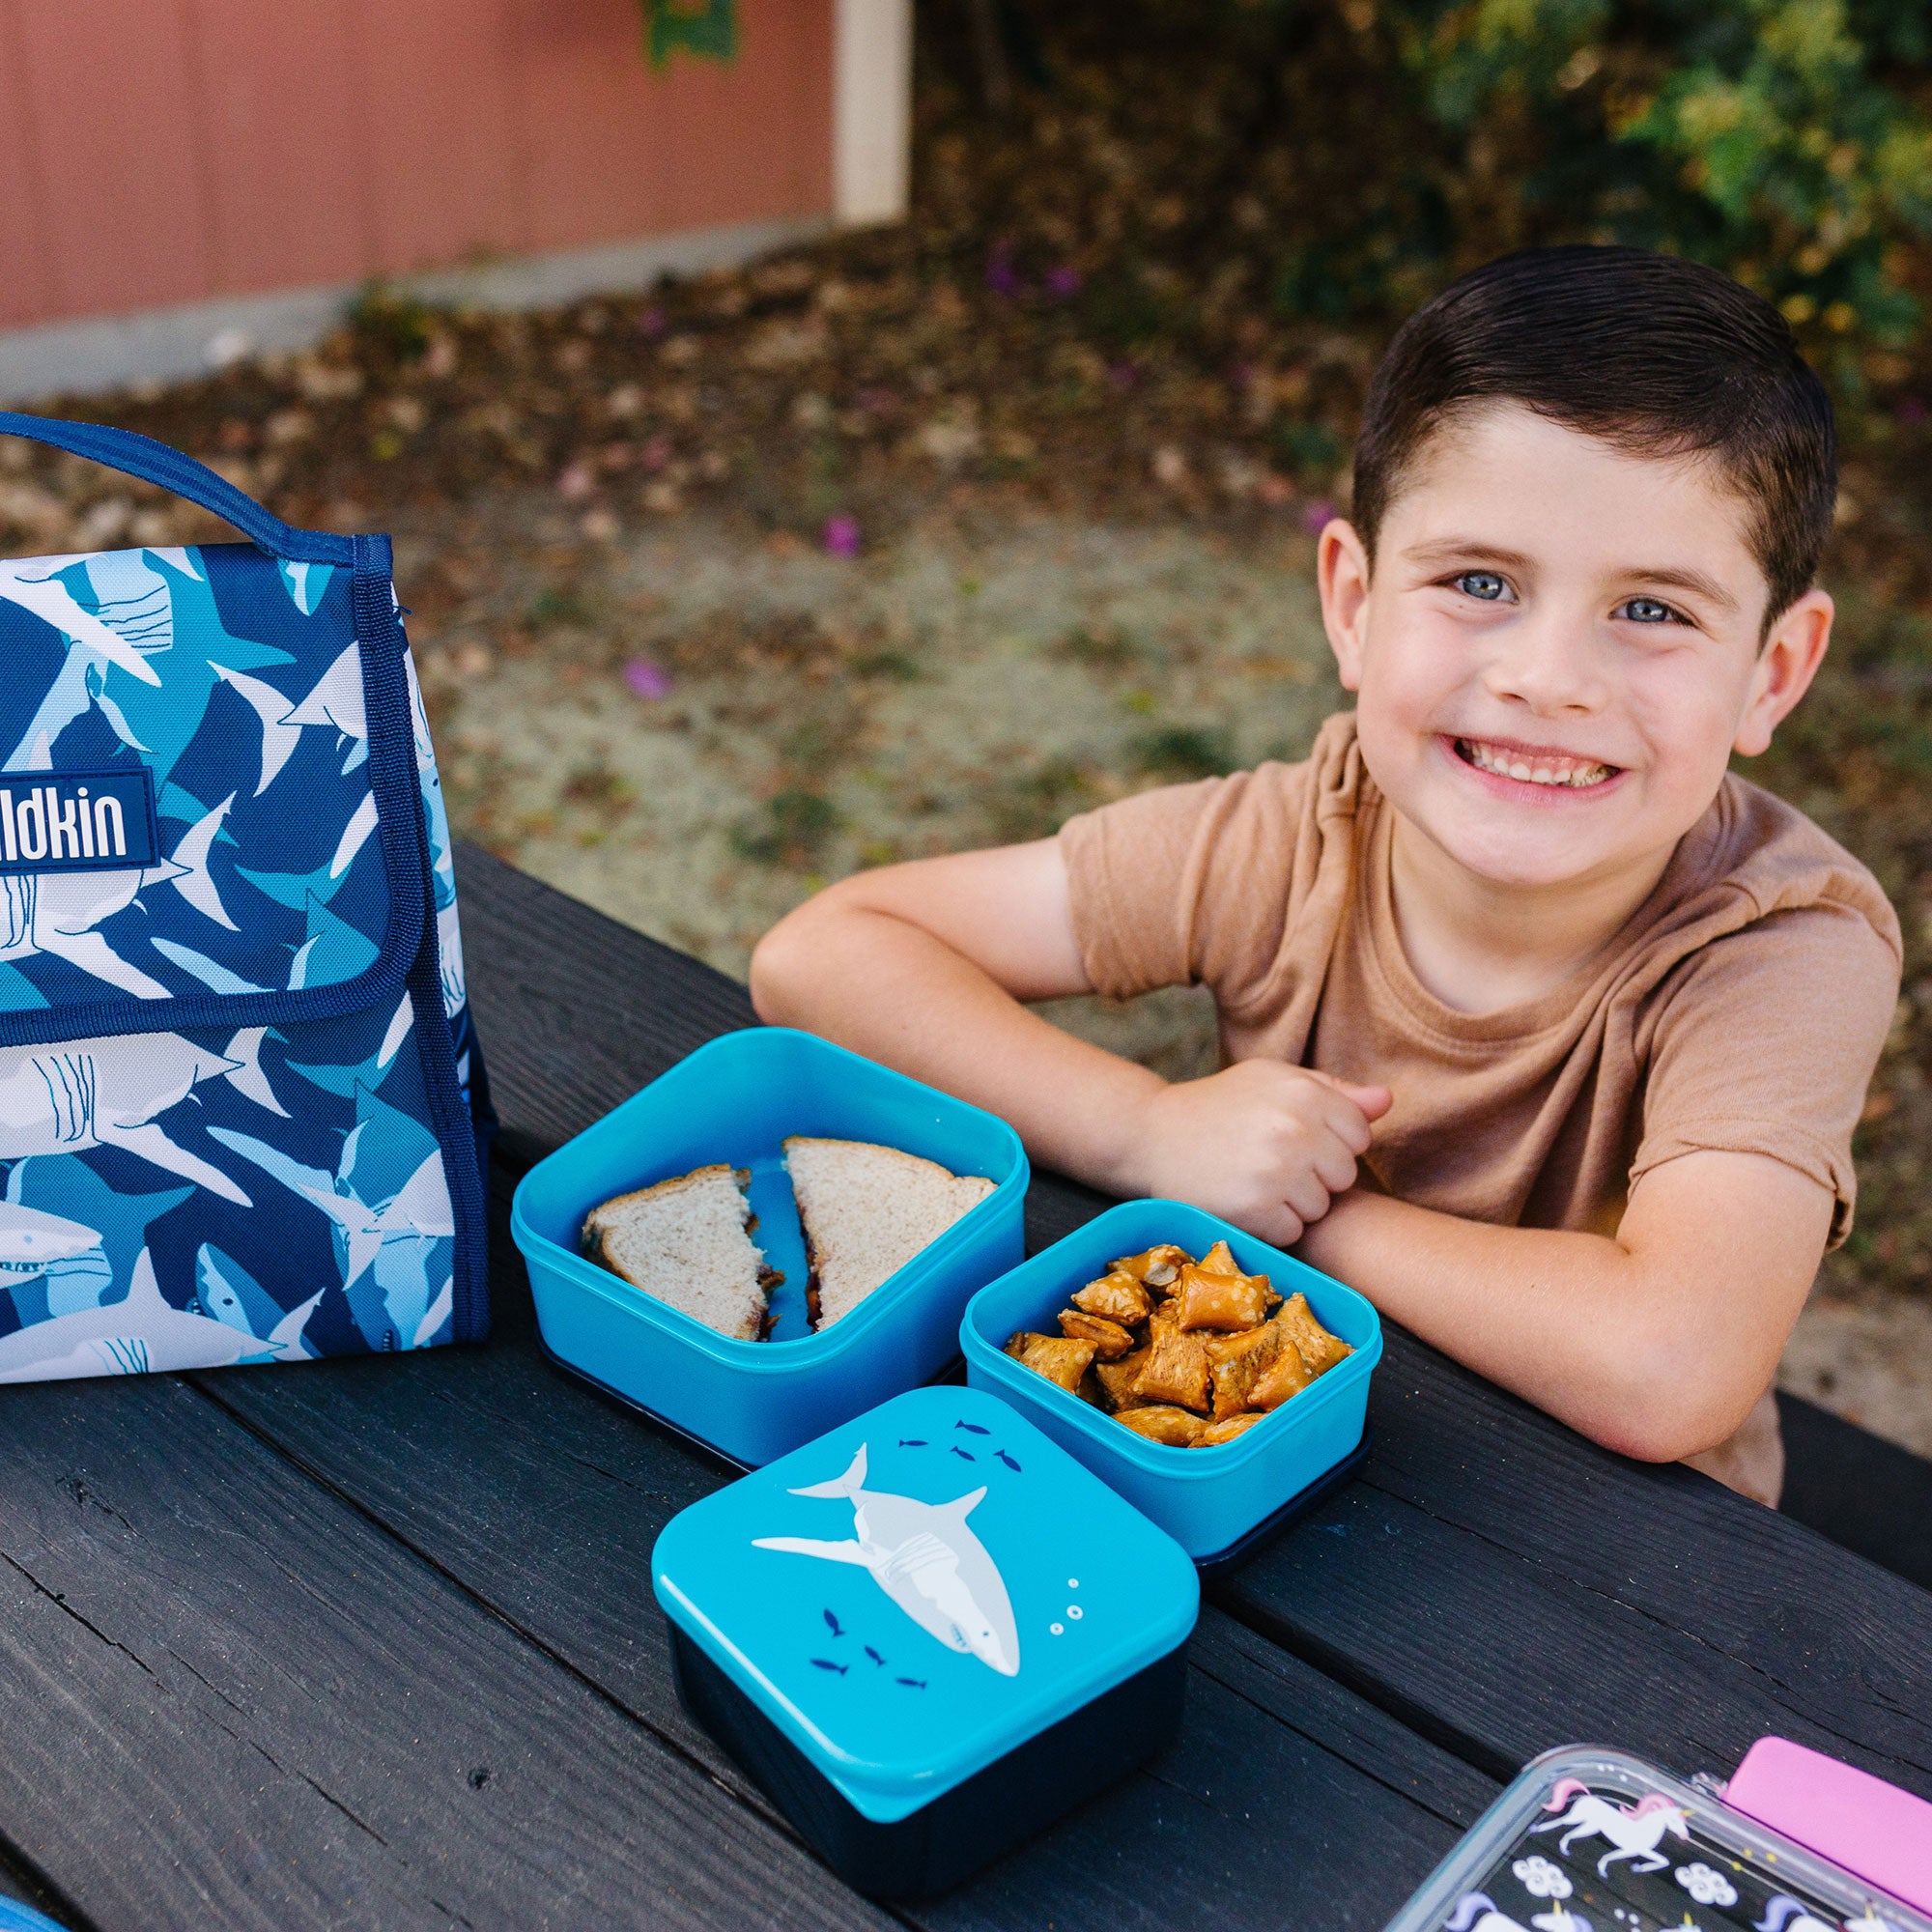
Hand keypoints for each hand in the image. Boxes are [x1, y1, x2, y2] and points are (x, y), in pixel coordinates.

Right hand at [1123, 1061, 1391, 1246]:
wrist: (1151, 1135)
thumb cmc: (1220, 1106)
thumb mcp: (1273, 1080)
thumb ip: (1333, 1091)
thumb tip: (1387, 1101)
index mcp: (1305, 1092)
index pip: (1360, 1135)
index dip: (1330, 1142)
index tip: (1295, 1139)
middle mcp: (1294, 1129)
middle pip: (1344, 1174)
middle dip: (1315, 1174)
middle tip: (1270, 1161)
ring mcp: (1275, 1171)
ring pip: (1320, 1206)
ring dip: (1293, 1202)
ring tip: (1254, 1180)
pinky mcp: (1255, 1209)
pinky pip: (1291, 1231)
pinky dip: (1270, 1225)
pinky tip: (1243, 1201)